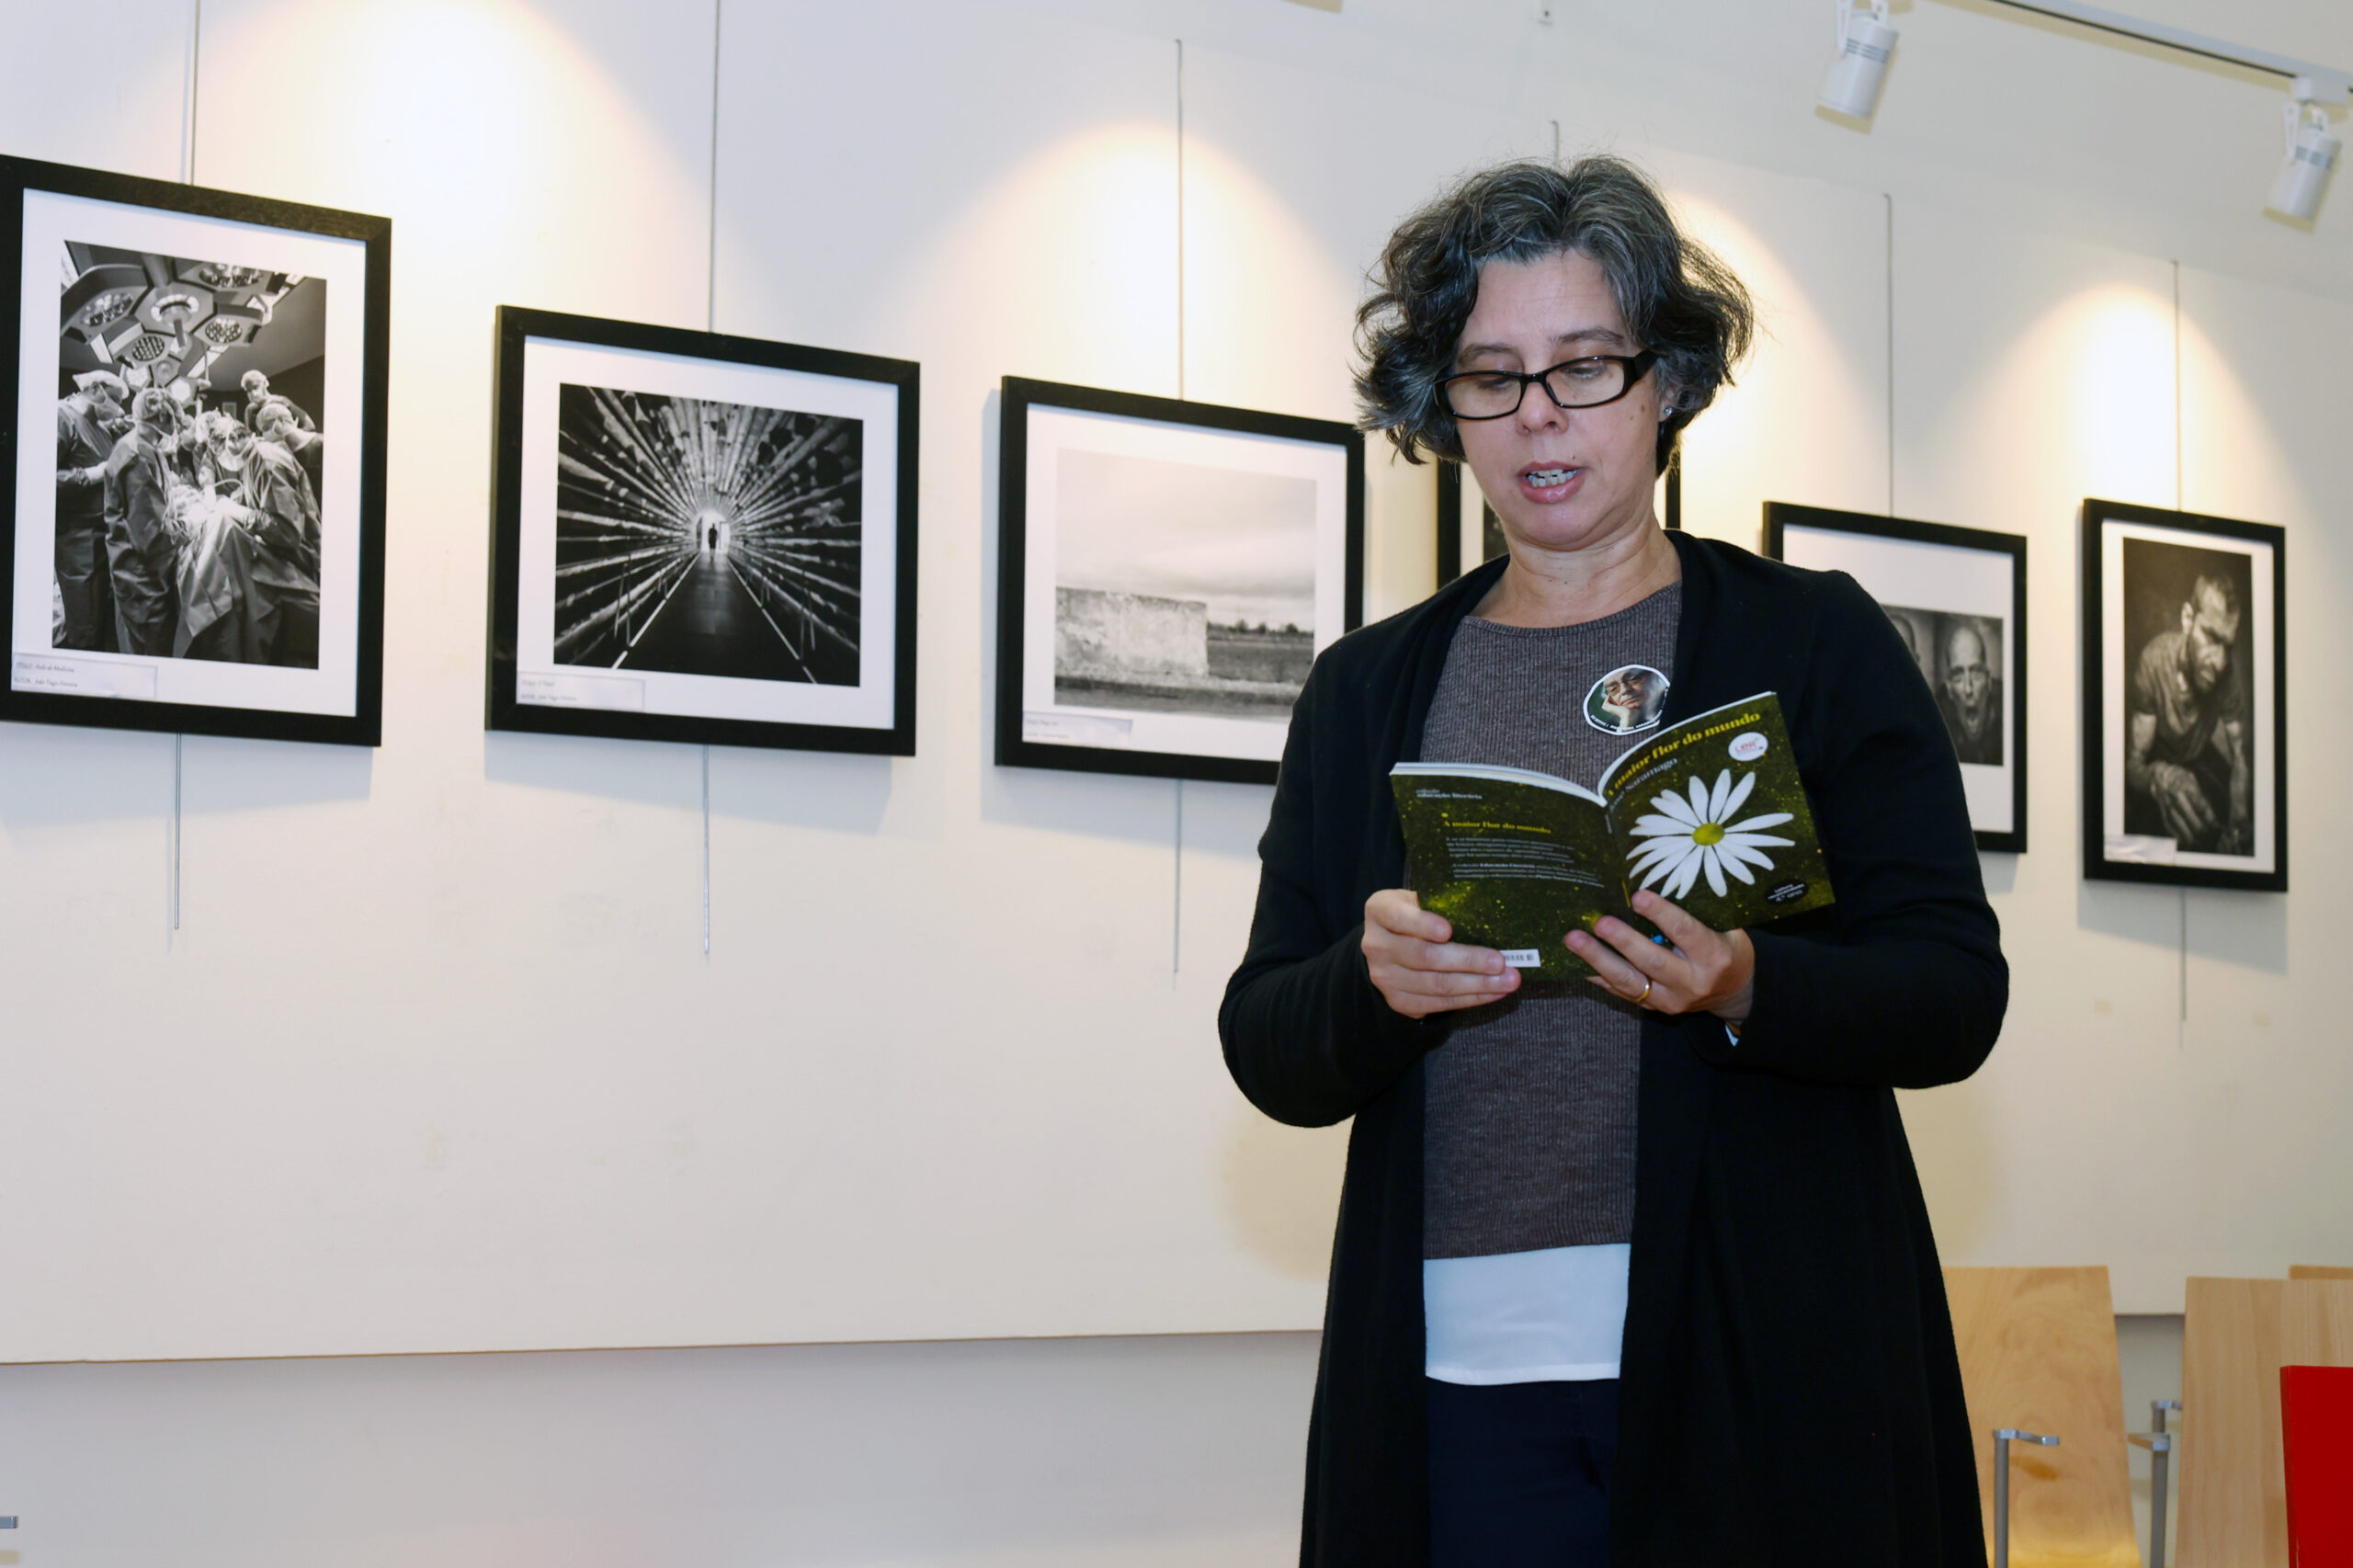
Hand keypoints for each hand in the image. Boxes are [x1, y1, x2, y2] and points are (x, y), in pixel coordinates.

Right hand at [1362, 888, 1520, 1019]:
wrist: (1389, 945)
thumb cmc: (1415, 915)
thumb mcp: (1418, 899)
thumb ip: (1441, 904)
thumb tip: (1490, 915)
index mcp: (1380, 911)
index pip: (1399, 918)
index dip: (1423, 924)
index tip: (1448, 930)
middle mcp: (1376, 945)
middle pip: (1424, 957)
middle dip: (1467, 960)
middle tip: (1500, 961)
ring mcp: (1385, 977)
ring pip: (1435, 984)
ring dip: (1476, 985)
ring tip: (1507, 980)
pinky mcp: (1398, 1001)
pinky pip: (1439, 1004)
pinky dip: (1471, 999)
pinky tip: (1494, 992)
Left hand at [1565, 889, 1754, 1022]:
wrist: (1732, 992)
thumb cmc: (1726, 948)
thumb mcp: (1727, 928)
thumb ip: (1698, 911)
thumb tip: (1657, 879)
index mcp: (1713, 956)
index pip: (1685, 932)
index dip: (1661, 914)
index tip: (1638, 896)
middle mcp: (1692, 982)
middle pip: (1652, 961)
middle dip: (1623, 940)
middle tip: (1599, 922)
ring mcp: (1670, 999)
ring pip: (1629, 981)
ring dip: (1598, 959)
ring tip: (1573, 940)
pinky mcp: (1653, 1008)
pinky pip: (1620, 992)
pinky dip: (1597, 975)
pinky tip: (1574, 960)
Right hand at [2149, 762, 2214, 843]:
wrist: (2156, 775)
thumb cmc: (2179, 777)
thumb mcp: (2191, 780)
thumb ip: (2200, 794)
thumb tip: (2211, 812)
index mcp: (2184, 785)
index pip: (2198, 801)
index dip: (2207, 814)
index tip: (2214, 823)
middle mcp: (2174, 795)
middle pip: (2185, 812)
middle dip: (2196, 825)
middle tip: (2206, 834)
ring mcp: (2166, 803)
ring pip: (2175, 819)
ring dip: (2185, 832)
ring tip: (2194, 841)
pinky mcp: (2161, 810)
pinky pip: (2167, 822)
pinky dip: (2174, 832)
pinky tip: (2182, 840)